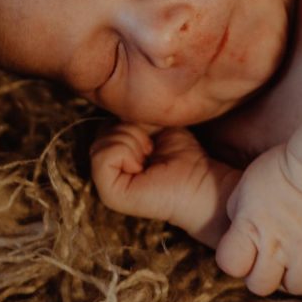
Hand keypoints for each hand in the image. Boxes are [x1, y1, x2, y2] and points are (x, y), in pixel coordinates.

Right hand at [90, 122, 212, 221]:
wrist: (201, 181)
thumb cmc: (183, 156)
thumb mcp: (154, 126)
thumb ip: (132, 118)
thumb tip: (115, 106)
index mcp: (116, 158)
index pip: (103, 127)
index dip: (129, 123)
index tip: (151, 139)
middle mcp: (107, 174)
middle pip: (100, 133)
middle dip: (130, 131)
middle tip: (151, 148)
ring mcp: (106, 186)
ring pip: (99, 144)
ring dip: (131, 141)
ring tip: (149, 157)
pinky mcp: (110, 195)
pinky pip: (102, 157)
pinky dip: (125, 152)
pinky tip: (143, 166)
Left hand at [215, 143, 301, 295]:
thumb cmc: (287, 163)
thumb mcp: (249, 181)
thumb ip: (237, 210)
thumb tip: (237, 228)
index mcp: (250, 228)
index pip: (229, 264)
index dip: (237, 257)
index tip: (248, 246)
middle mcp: (276, 249)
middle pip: (260, 286)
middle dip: (266, 272)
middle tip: (278, 252)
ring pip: (297, 287)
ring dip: (300, 271)